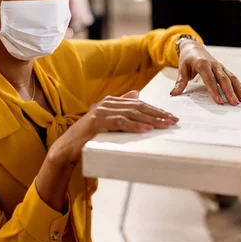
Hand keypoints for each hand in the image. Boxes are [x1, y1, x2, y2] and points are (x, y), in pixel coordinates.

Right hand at [49, 91, 177, 166]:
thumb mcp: (107, 119)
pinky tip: (146, 129)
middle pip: (138, 107)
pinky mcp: (98, 122)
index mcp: (111, 101)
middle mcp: (107, 103)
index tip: (170, 116)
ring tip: (164, 125)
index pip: (139, 104)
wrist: (68, 147)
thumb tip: (137, 94)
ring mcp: (102, 112)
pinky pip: (121, 123)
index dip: (156, 109)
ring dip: (150, 119)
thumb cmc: (89, 136)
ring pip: (132, 113)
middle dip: (157, 114)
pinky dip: (135, 125)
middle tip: (173, 120)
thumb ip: (121, 106)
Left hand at [171, 40, 240, 104]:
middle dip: (230, 92)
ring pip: (231, 78)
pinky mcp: (224, 69)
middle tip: (234, 103)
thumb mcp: (182, 69)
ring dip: (238, 89)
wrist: (193, 47)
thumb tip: (173, 94)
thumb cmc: (187, 59)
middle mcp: (213, 64)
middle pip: (223, 79)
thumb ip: (180, 82)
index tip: (219, 101)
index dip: (214, 90)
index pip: (209, 79)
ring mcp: (220, 66)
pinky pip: (234, 77)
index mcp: (202, 64)